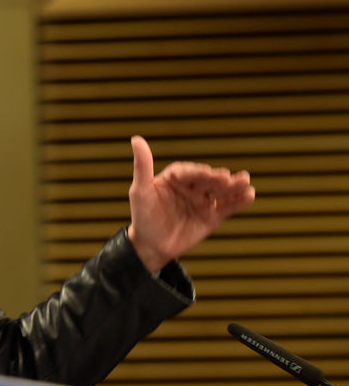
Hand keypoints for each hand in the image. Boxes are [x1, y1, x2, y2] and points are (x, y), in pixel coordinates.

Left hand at [127, 135, 254, 272]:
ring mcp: (202, 201)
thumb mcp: (140, 191)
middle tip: (227, 178)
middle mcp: (191, 187)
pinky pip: (227, 208)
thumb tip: (136, 138)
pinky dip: (239, 202)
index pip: (187, 171)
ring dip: (233, 186)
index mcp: (174, 178)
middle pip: (207, 180)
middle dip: (217, 178)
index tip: (207, 173)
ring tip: (245, 181)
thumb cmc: (142, 216)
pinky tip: (249, 195)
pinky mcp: (211, 217)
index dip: (197, 172)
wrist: (151, 246)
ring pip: (220, 191)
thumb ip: (142, 166)